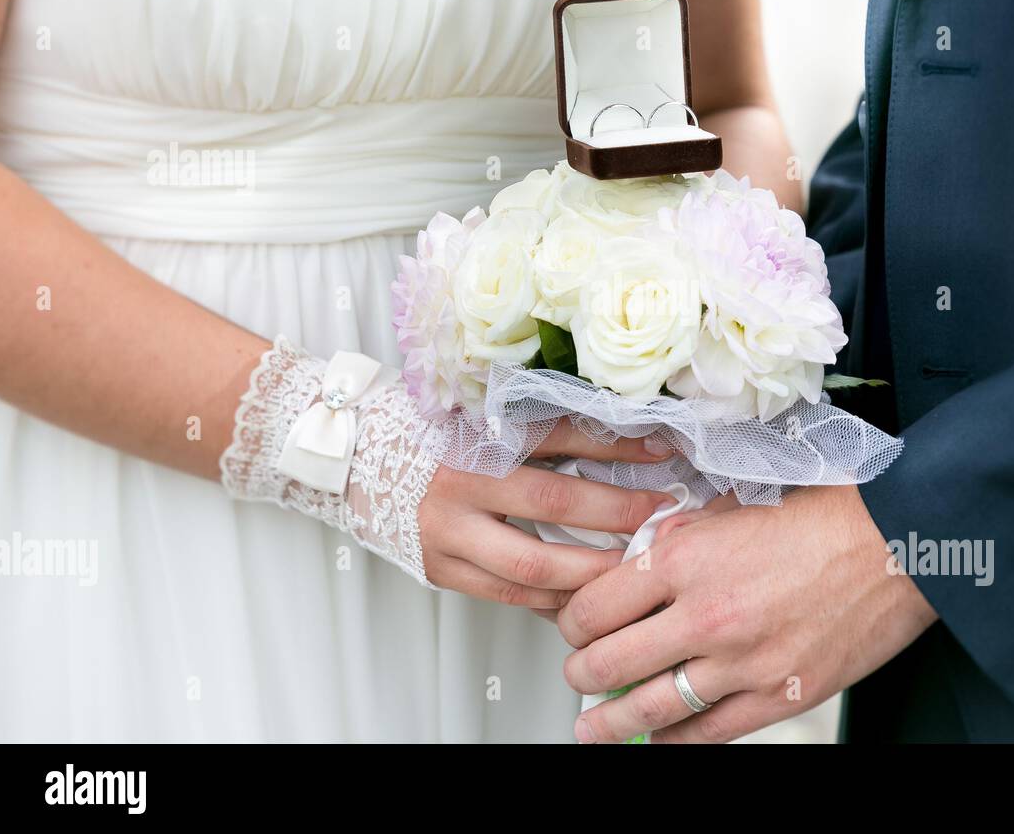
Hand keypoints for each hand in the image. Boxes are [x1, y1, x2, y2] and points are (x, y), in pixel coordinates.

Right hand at [417, 419, 673, 609]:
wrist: (349, 455)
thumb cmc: (425, 430)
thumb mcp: (479, 414)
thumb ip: (541, 429)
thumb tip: (622, 439)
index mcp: (474, 433)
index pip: (560, 436)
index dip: (616, 445)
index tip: (664, 450)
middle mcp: (461, 482)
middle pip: (555, 502)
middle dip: (617, 513)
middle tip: (662, 520)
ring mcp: (447, 533)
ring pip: (534, 566)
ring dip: (592, 571)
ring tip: (634, 569)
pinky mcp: (441, 569)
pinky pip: (509, 595)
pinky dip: (552, 599)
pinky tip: (586, 597)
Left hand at [557, 485, 936, 742]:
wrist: (900, 544)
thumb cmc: (827, 517)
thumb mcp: (737, 507)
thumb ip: (684, 534)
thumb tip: (648, 554)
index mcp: (686, 558)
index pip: (594, 605)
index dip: (573, 621)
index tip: (576, 625)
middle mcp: (705, 614)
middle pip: (608, 661)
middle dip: (581, 672)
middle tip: (577, 674)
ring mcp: (740, 662)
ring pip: (649, 706)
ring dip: (610, 721)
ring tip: (592, 728)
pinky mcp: (778, 695)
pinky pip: (708, 733)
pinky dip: (675, 741)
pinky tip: (660, 739)